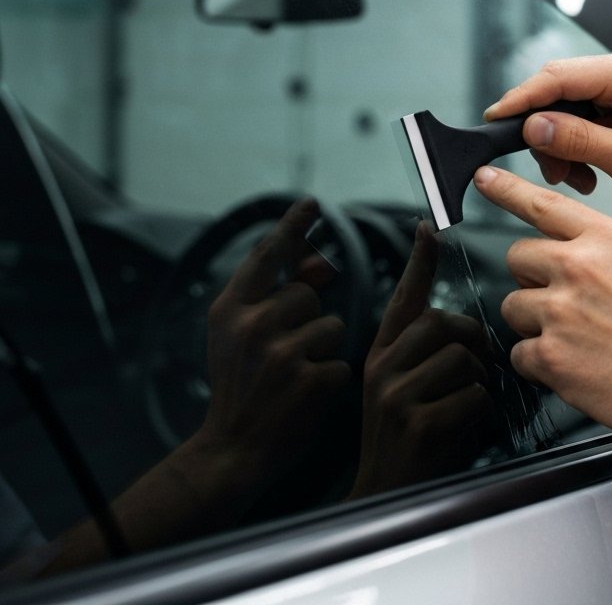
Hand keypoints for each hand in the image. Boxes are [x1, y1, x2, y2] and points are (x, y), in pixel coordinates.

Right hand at [197, 198, 350, 477]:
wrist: (230, 452)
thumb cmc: (239, 388)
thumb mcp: (236, 336)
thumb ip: (270, 296)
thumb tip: (319, 262)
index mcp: (230, 310)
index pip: (267, 255)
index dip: (291, 226)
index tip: (311, 202)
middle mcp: (252, 325)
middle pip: (308, 295)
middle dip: (305, 320)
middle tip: (279, 358)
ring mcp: (281, 353)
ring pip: (332, 326)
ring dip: (321, 350)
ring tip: (292, 379)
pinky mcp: (310, 379)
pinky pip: (340, 361)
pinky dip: (329, 380)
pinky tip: (303, 399)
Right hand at [349, 225, 490, 497]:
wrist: (387, 496)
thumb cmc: (408, 440)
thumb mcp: (398, 388)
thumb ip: (422, 355)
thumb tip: (465, 331)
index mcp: (380, 354)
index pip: (402, 298)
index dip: (418, 261)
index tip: (427, 229)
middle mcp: (382, 368)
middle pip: (442, 322)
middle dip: (472, 339)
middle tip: (480, 363)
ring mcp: (397, 395)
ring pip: (463, 358)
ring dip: (479, 379)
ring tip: (468, 401)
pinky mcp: (419, 423)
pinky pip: (474, 395)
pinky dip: (481, 410)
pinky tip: (464, 425)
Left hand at [473, 165, 611, 449]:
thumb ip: (605, 250)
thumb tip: (573, 250)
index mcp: (607, 239)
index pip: (544, 204)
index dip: (508, 190)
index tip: (484, 179)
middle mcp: (578, 267)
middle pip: (516, 257)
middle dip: (532, 280)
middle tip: (564, 304)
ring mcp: (561, 310)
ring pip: (513, 306)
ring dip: (535, 325)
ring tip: (578, 341)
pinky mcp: (552, 355)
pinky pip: (520, 354)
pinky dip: (542, 365)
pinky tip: (578, 369)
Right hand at [484, 51, 611, 215]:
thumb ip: (579, 141)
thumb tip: (534, 127)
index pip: (559, 77)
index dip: (523, 99)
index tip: (496, 119)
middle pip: (556, 91)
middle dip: (543, 132)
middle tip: (549, 169)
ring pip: (563, 110)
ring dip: (559, 146)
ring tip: (575, 179)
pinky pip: (578, 121)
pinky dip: (573, 148)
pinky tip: (586, 174)